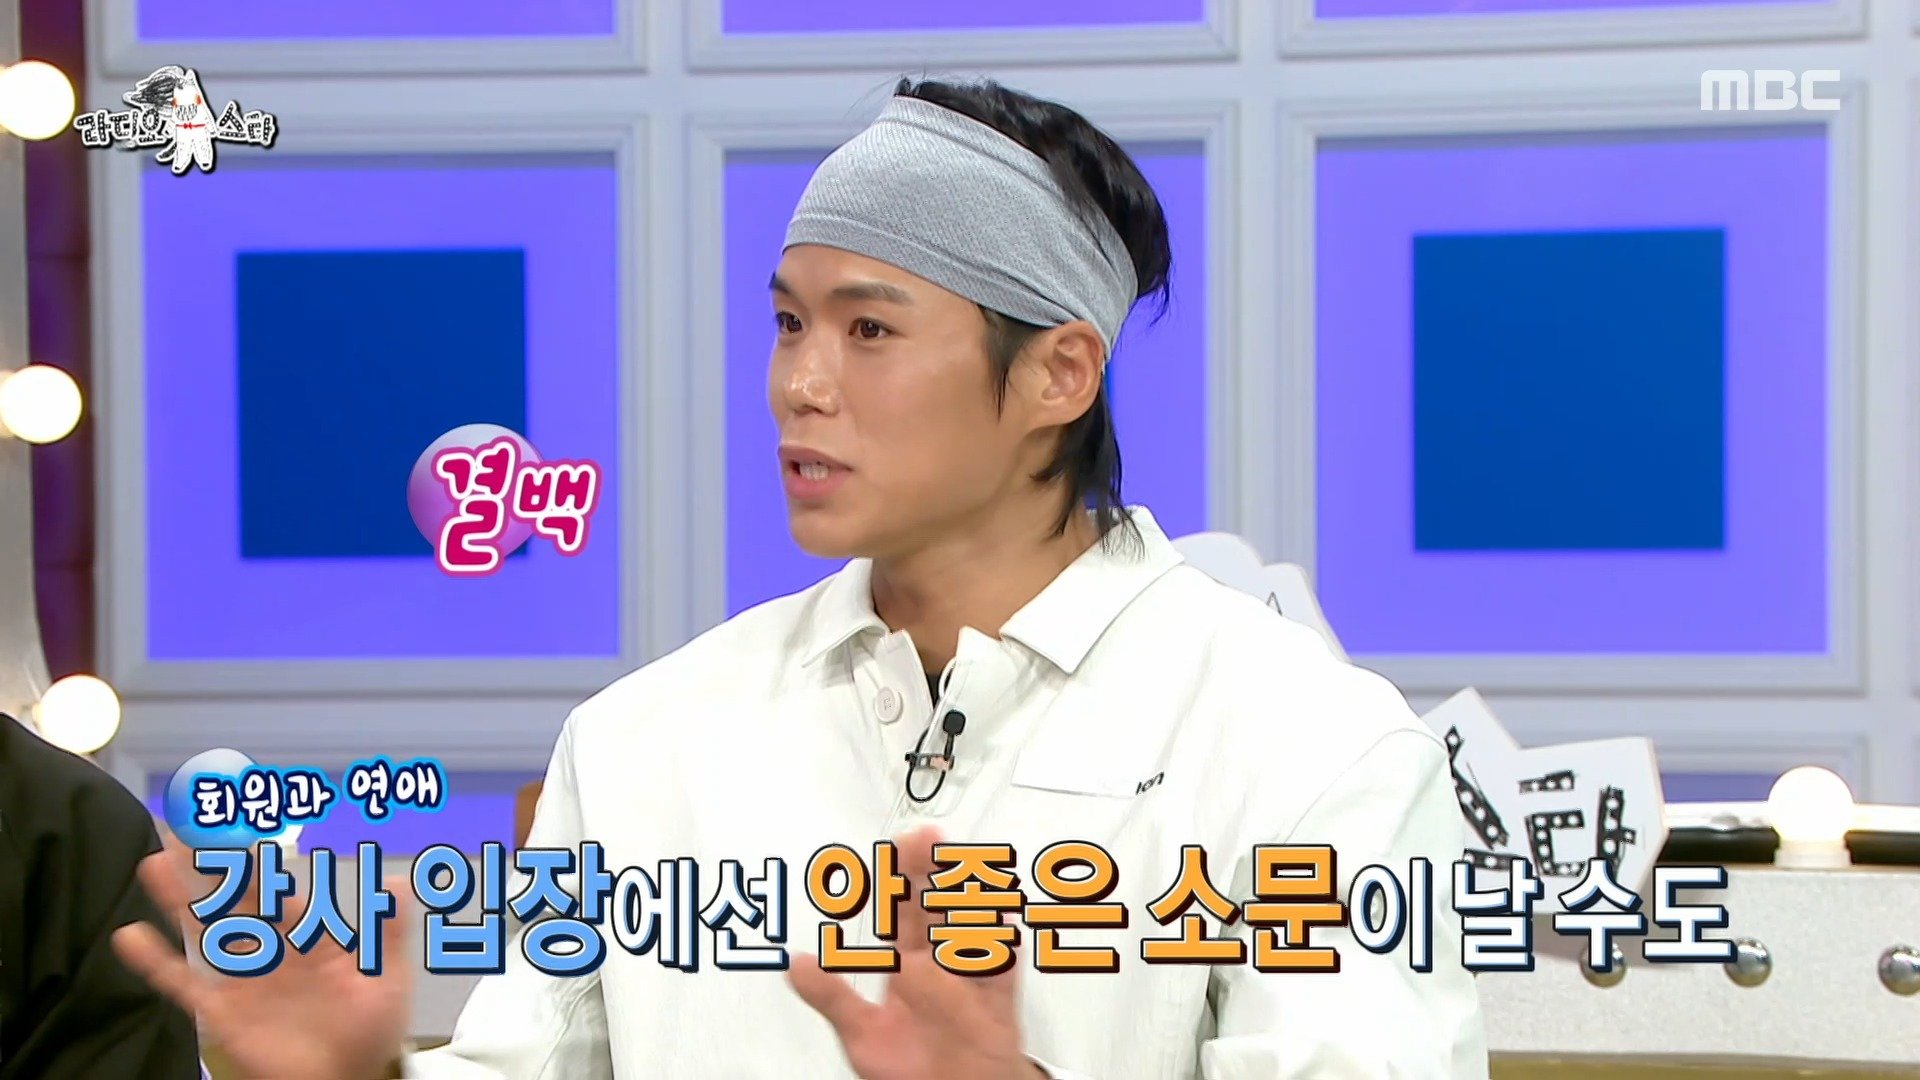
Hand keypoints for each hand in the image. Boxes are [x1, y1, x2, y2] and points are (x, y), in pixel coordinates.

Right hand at [112, 834, 416, 1079]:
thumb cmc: (367, 1032)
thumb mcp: (386, 980)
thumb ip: (388, 934)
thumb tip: (398, 882)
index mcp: (311, 940)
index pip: (282, 898)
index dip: (262, 870)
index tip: (240, 837)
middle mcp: (272, 953)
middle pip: (236, 904)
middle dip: (212, 870)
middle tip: (184, 831)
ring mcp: (244, 981)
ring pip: (207, 933)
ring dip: (181, 901)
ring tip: (154, 864)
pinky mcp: (222, 1012)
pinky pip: (184, 984)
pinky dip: (157, 962)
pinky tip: (131, 936)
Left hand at [789, 827, 1045, 1079]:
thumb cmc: (913, 1070)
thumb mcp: (861, 1034)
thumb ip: (830, 997)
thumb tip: (796, 965)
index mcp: (907, 968)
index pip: (903, 912)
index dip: (901, 877)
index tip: (899, 847)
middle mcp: (939, 967)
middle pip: (936, 910)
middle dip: (931, 873)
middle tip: (927, 839)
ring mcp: (968, 982)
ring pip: (969, 930)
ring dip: (965, 901)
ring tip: (960, 870)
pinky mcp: (995, 1004)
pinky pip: (1002, 969)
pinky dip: (1002, 948)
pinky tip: (999, 921)